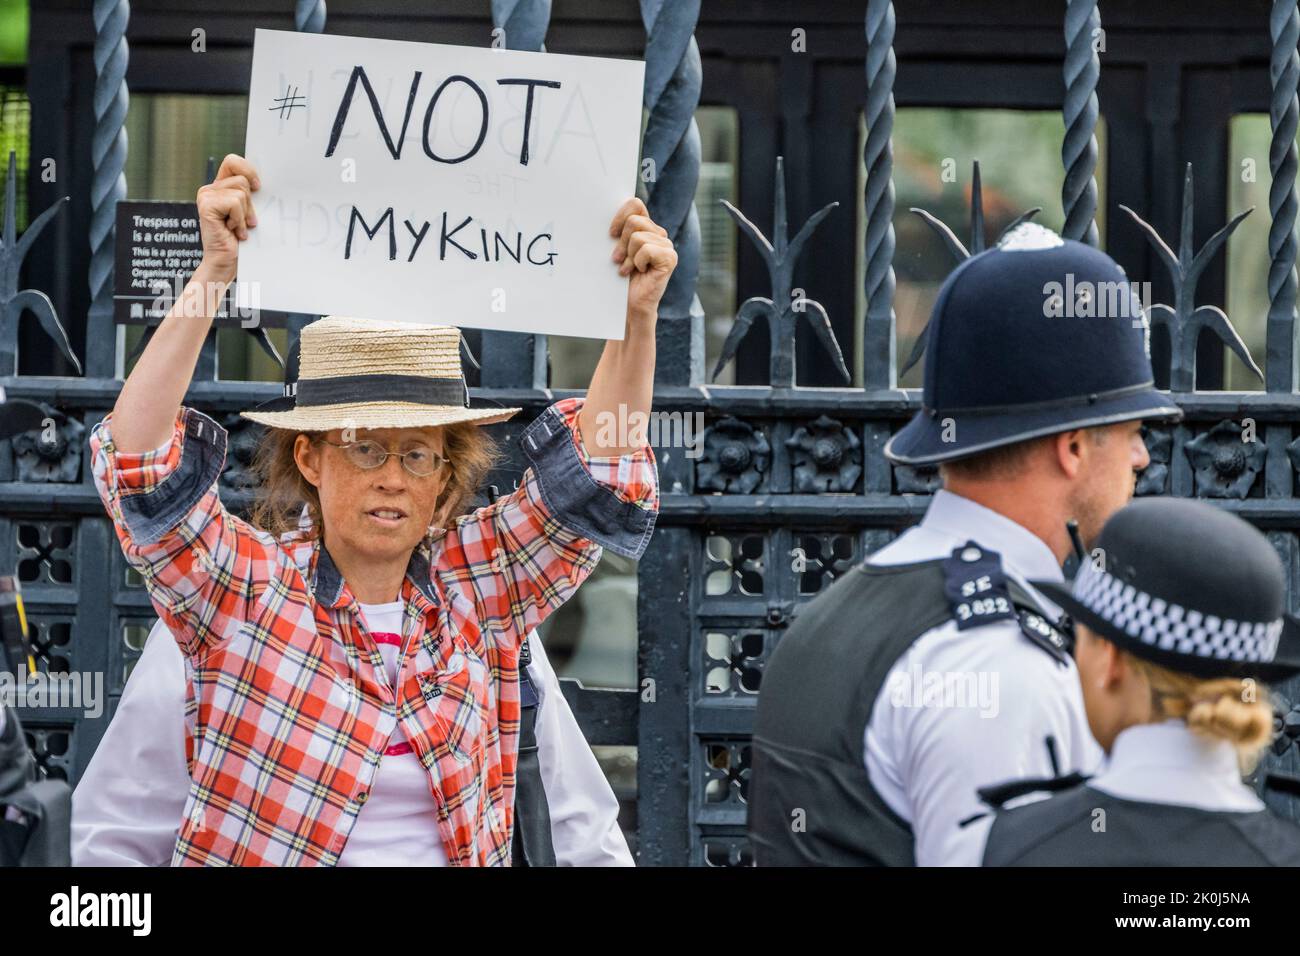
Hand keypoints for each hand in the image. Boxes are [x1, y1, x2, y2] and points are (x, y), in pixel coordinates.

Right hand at [196, 153, 260, 282]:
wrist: (226, 262)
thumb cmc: (239, 240)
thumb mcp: (248, 212)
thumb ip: (250, 195)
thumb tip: (264, 182)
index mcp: (219, 187)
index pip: (233, 161)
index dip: (248, 170)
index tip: (258, 187)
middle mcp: (210, 189)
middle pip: (242, 179)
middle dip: (250, 203)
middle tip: (245, 221)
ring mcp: (206, 196)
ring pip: (241, 192)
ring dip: (245, 214)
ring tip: (237, 228)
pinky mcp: (206, 205)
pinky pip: (235, 203)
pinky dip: (239, 219)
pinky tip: (233, 231)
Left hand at [609, 198, 676, 320]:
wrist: (630, 303)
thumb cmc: (620, 277)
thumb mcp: (617, 249)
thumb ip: (618, 231)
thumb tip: (604, 214)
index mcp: (647, 227)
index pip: (635, 204)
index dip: (620, 216)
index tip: (610, 233)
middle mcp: (659, 233)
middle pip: (634, 221)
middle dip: (621, 242)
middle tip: (618, 259)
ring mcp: (667, 245)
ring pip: (638, 237)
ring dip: (628, 256)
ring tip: (628, 268)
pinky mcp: (670, 258)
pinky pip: (646, 250)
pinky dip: (637, 262)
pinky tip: (639, 272)